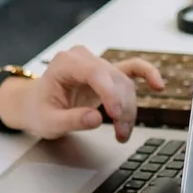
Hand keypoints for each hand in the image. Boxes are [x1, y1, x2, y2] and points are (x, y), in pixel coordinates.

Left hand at [0, 46, 164, 141]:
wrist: (34, 104)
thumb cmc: (39, 110)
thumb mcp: (48, 122)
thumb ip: (71, 120)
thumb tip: (95, 119)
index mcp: (66, 63)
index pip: (96, 73)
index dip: (110, 93)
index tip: (115, 115)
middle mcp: (84, 59)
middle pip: (114, 80)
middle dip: (122, 108)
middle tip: (121, 133)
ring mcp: (97, 64)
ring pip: (125, 84)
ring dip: (129, 109)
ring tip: (123, 132)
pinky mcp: (107, 73)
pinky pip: (132, 69)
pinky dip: (147, 75)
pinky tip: (158, 85)